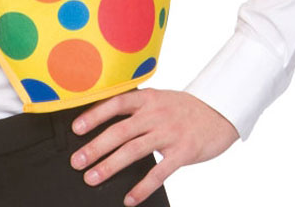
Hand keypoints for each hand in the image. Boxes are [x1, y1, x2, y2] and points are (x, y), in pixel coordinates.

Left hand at [70, 88, 238, 204]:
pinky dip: (143, 187)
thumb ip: (136, 109)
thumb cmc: (182, 108)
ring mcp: (169, 133)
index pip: (115, 104)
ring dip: (111, 165)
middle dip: (95, 146)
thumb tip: (105, 124)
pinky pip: (159, 172)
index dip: (94, 115)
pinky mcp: (183, 152)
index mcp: (147, 98)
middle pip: (120, 131)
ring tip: (93, 177)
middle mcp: (155, 114)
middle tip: (77, 161)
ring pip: (134, 150)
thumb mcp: (158, 99)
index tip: (76, 129)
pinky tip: (130, 198)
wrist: (219, 111)